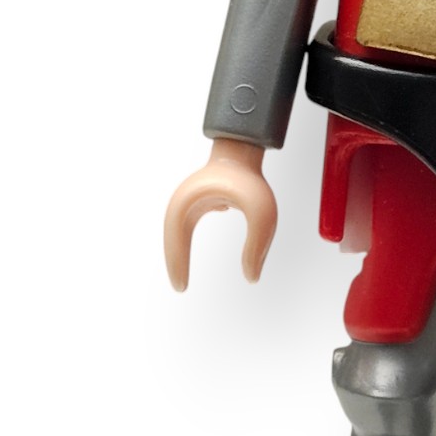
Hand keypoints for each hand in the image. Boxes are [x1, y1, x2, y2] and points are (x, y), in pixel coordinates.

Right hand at [163, 139, 277, 290]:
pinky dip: (185, 241)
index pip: (177, 242)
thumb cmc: (250, 177)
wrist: (244, 148)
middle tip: (179, 286)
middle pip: (173, 238)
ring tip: (182, 275)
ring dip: (178, 252)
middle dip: (175, 262)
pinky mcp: (198, 198)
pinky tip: (190, 255)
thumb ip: (258, 247)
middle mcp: (185, 201)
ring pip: (177, 232)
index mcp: (192, 205)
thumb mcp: (262, 215)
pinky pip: (187, 224)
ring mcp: (190, 198)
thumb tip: (252, 277)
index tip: (181, 287)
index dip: (177, 265)